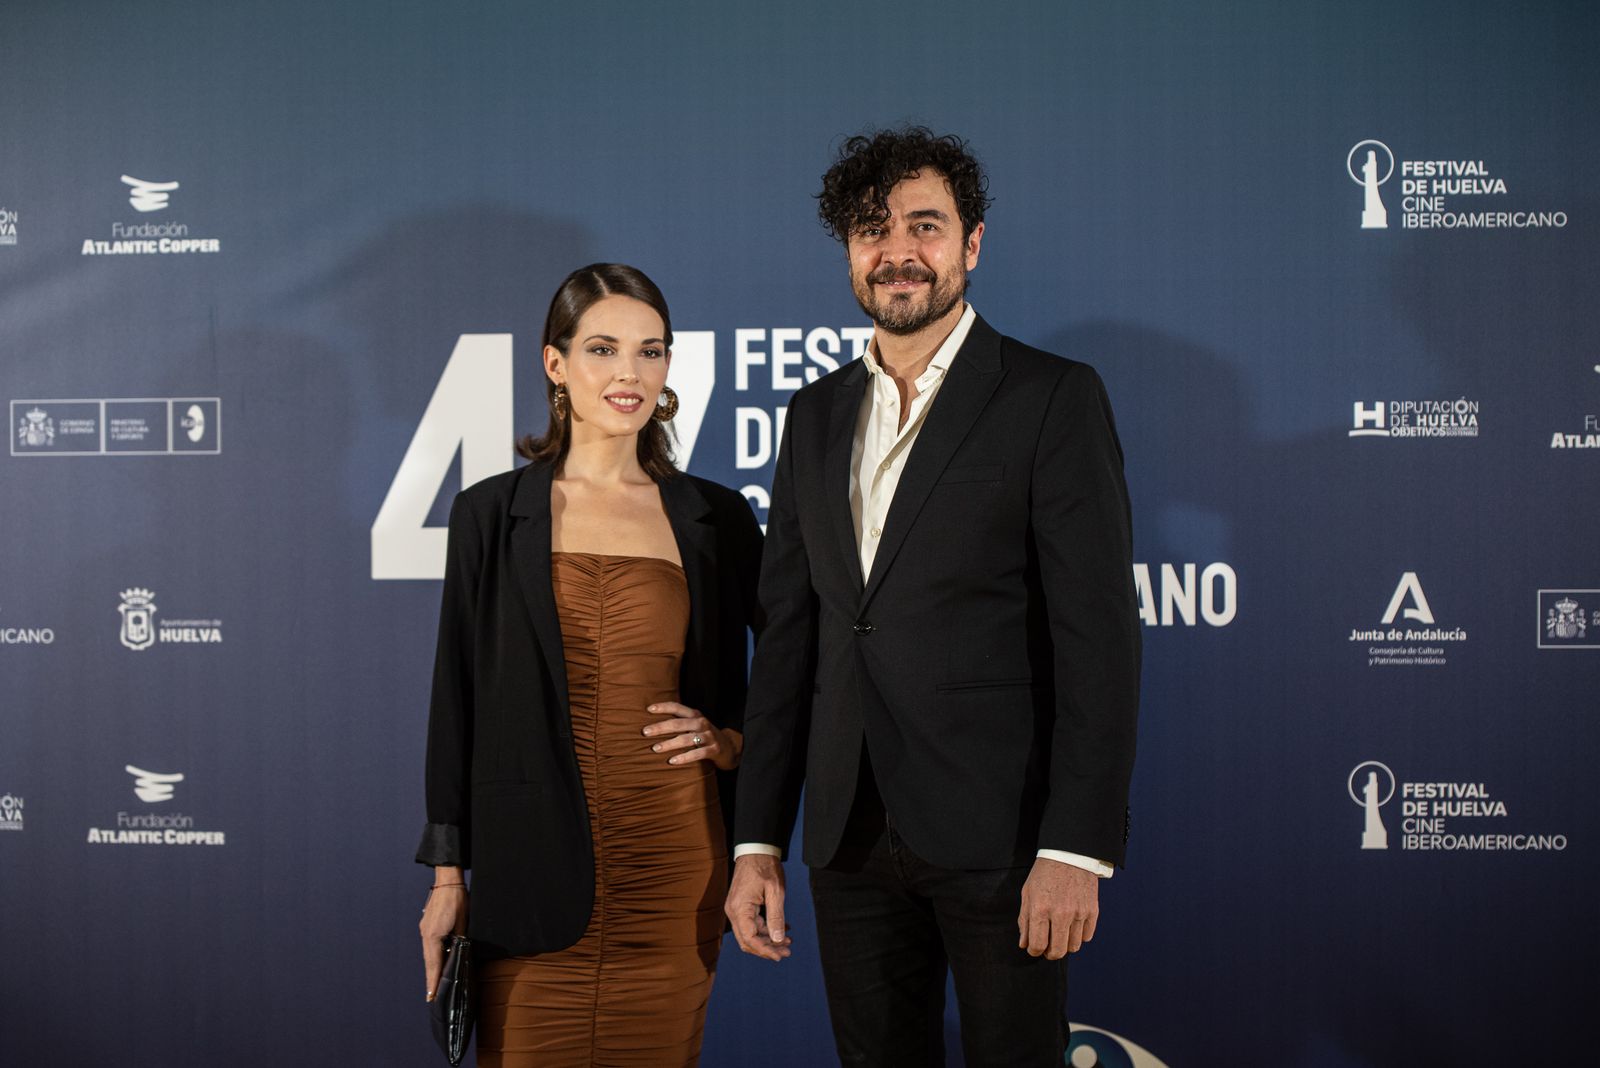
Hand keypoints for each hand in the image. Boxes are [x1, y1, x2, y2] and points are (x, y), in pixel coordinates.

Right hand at [420, 875, 468, 1000]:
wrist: (448, 880)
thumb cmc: (458, 899)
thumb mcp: (463, 921)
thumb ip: (460, 939)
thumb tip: (460, 952)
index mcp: (434, 936)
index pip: (434, 964)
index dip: (434, 980)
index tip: (431, 996)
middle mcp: (426, 934)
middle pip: (429, 961)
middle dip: (431, 978)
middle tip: (431, 996)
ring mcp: (425, 929)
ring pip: (428, 954)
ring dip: (432, 967)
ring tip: (434, 983)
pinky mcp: (427, 925)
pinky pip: (429, 945)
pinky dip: (433, 956)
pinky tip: (437, 961)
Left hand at [643, 702, 740, 770]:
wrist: (730, 748)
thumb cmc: (705, 736)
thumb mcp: (695, 726)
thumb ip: (680, 722)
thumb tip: (653, 725)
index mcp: (695, 715)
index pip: (677, 707)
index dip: (663, 707)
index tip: (648, 709)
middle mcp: (701, 723)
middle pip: (678, 723)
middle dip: (660, 727)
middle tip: (645, 732)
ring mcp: (709, 736)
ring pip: (686, 739)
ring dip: (669, 744)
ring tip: (655, 748)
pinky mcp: (714, 749)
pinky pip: (697, 753)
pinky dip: (684, 757)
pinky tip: (672, 761)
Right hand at [725, 853, 791, 960]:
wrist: (755, 849)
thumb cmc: (765, 867)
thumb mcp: (776, 891)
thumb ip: (776, 917)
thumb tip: (778, 940)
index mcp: (740, 909)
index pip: (750, 939)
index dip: (765, 950)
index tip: (780, 956)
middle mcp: (734, 912)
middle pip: (748, 941)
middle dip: (767, 948)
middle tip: (787, 951)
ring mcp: (736, 909)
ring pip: (750, 934)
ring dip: (768, 939)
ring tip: (788, 941)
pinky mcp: (741, 906)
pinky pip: (752, 924)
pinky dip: (766, 929)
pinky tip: (782, 928)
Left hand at [1017, 857, 1098, 958]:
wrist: (1069, 854)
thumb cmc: (1045, 873)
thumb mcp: (1027, 893)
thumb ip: (1024, 920)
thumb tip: (1024, 944)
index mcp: (1040, 909)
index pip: (1037, 945)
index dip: (1034, 951)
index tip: (1034, 948)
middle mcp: (1060, 913)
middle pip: (1057, 951)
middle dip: (1050, 954)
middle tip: (1047, 948)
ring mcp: (1078, 913)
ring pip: (1073, 946)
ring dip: (1065, 945)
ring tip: (1060, 935)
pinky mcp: (1092, 911)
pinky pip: (1087, 936)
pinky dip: (1079, 936)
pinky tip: (1073, 926)